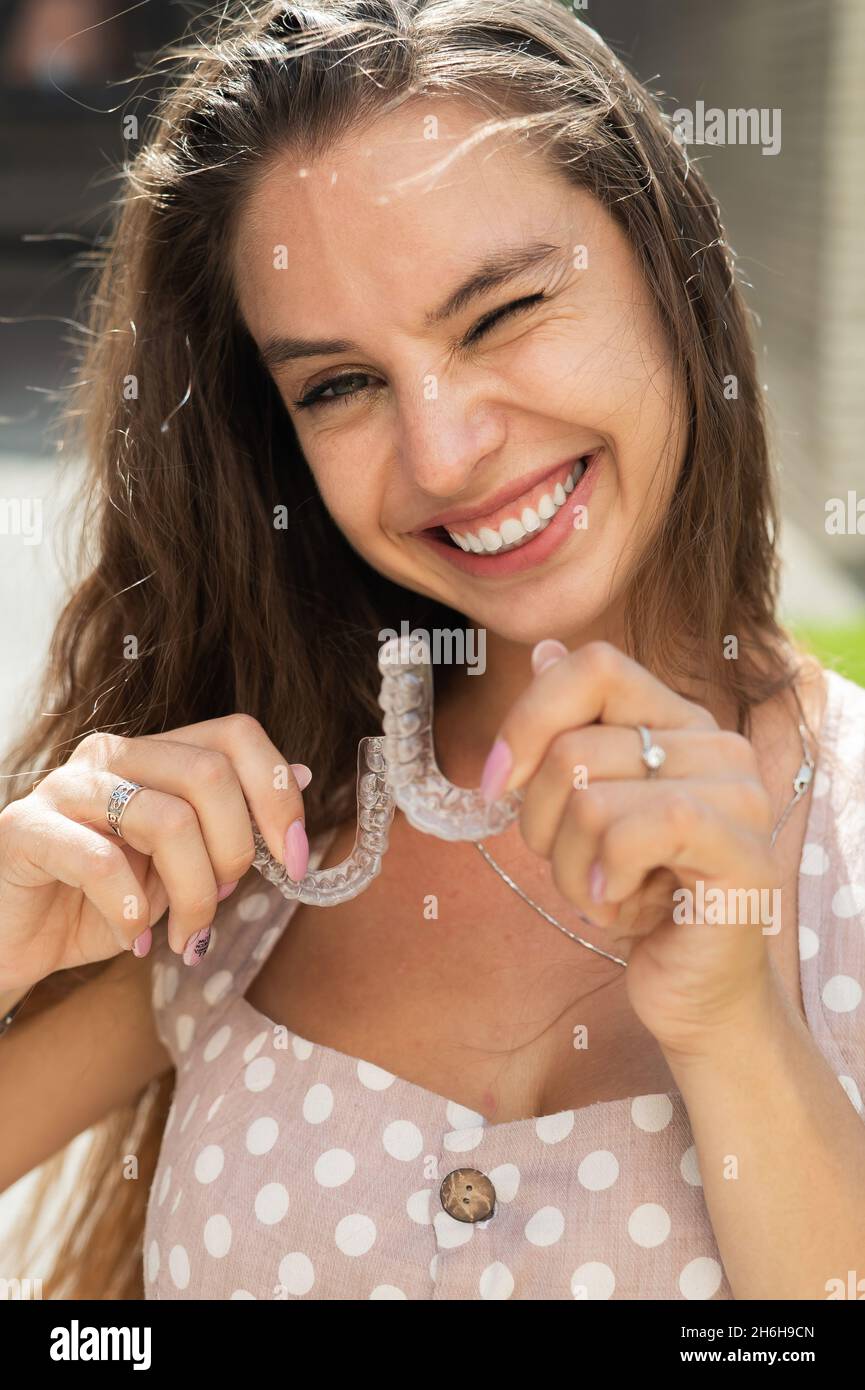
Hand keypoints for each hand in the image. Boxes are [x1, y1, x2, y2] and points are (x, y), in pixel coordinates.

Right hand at [0, 715, 311, 990]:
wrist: (16, 940)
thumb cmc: (102, 900)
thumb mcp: (180, 866)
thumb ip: (230, 821)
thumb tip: (299, 774)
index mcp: (155, 753)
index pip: (237, 735)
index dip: (278, 795)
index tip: (295, 860)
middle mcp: (112, 755)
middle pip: (210, 774)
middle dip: (235, 850)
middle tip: (221, 901)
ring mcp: (65, 787)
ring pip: (166, 819)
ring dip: (191, 893)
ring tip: (181, 934)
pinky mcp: (23, 828)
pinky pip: (100, 861)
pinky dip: (130, 909)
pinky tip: (133, 937)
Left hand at [480, 640, 780, 1056]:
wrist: (694, 990)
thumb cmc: (638, 896)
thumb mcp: (583, 810)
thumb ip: (571, 731)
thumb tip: (545, 650)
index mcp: (677, 722)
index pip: (594, 666)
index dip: (528, 718)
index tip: (494, 784)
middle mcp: (716, 745)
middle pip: (575, 745)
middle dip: (541, 824)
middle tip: (574, 867)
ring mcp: (739, 796)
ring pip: (591, 799)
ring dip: (571, 869)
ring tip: (604, 895)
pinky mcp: (744, 854)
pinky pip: (635, 833)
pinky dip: (604, 882)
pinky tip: (622, 908)